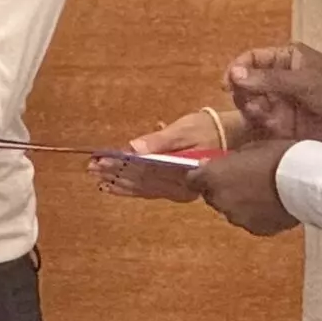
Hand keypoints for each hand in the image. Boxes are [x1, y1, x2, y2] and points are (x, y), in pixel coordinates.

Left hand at [90, 109, 221, 200]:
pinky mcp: (175, 189)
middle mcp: (181, 189)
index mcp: (185, 174)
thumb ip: (159, 140)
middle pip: (142, 181)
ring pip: (142, 188)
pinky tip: (112, 186)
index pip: (146, 171)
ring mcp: (178, 191)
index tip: (101, 160)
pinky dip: (129, 188)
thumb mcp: (183, 130)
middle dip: (115, 174)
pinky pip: (148, 191)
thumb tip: (133, 147)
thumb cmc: (206, 129)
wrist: (230, 137)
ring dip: (118, 181)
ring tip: (96, 176)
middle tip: (91, 168)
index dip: (122, 166)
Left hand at [192, 139, 301, 235]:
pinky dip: (255, 214)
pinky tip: (271, 205)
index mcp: (214, 176)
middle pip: (212, 196)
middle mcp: (220, 200)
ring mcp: (237, 218)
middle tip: (242, 180)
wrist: (306, 181)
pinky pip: (249, 221)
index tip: (212, 172)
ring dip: (239, 203)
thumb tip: (214, 165)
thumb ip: (228, 160)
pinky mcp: (255, 230)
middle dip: (221, 189)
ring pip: (230, 210)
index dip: (201, 176)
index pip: (193, 180)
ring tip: (261, 193)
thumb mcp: (250, 148)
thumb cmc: (278, 156)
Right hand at [226, 44, 321, 147]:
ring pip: (252, 104)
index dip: (237, 69)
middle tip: (250, 103)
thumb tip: (234, 74)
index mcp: (285, 59)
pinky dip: (261, 124)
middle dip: (244, 93)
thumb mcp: (303, 81)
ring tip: (261, 113)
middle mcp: (279, 80)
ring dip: (252, 109)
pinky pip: (263, 123)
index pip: (252, 59)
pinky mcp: (284, 125)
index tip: (228, 84)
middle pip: (246, 84)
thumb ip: (268, 79)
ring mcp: (281, 103)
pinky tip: (270, 125)